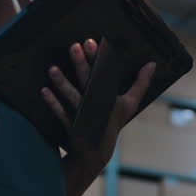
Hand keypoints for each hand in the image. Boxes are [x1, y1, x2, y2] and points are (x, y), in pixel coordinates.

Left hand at [42, 39, 155, 175]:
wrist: (97, 153)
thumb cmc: (112, 123)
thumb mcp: (129, 104)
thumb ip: (141, 83)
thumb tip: (152, 64)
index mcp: (109, 96)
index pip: (104, 73)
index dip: (98, 57)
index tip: (91, 41)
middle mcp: (97, 105)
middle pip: (88, 81)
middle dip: (81, 64)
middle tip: (74, 46)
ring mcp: (84, 116)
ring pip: (73, 97)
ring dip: (62, 83)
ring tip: (52, 69)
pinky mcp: (73, 127)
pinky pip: (61, 114)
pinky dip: (53, 103)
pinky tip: (43, 91)